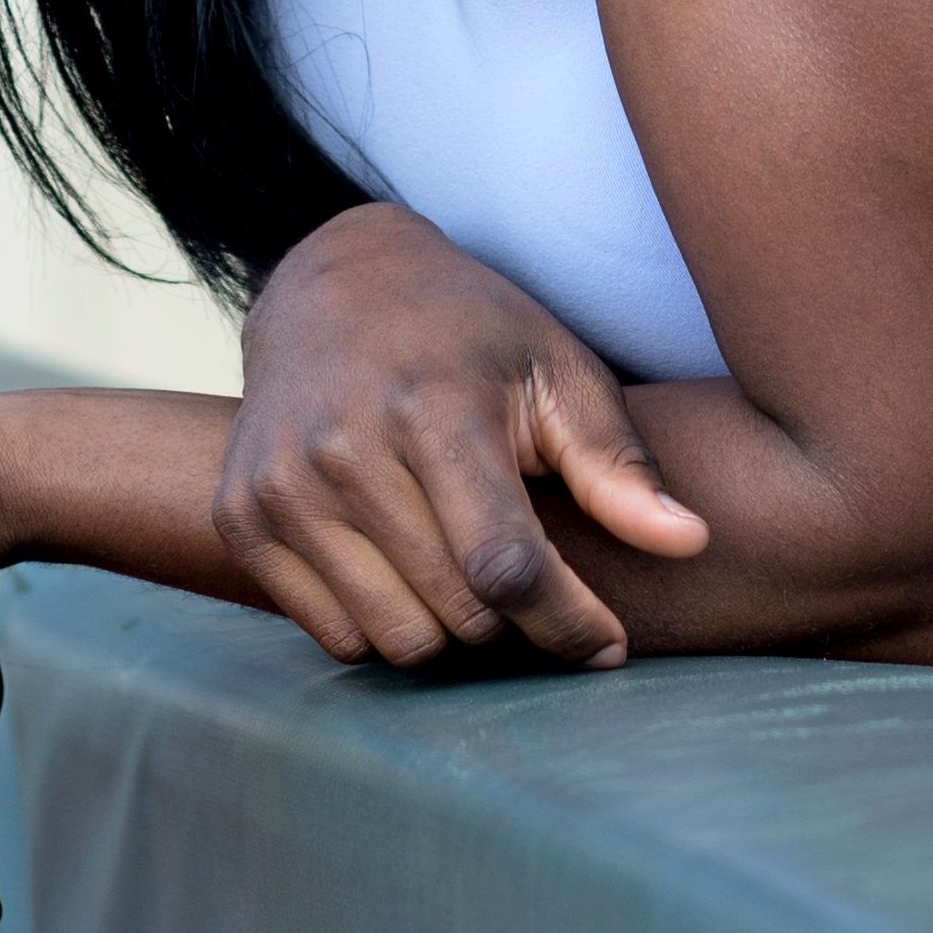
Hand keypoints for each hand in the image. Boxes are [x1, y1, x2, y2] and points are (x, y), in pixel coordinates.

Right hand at [216, 203, 710, 669]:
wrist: (331, 287)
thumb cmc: (470, 336)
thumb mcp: (556, 372)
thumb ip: (618, 465)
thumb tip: (689, 543)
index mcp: (433, 406)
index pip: (506, 565)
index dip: (569, 624)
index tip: (607, 645)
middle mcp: (343, 446)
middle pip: (457, 615)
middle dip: (513, 621)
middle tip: (530, 584)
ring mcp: (282, 484)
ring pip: (394, 639)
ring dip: (448, 630)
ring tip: (468, 574)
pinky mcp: (243, 515)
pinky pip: (333, 634)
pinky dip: (381, 623)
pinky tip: (405, 570)